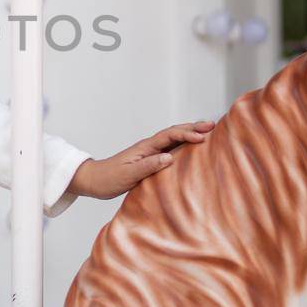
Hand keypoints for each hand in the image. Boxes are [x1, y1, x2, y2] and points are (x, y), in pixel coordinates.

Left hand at [67, 119, 214, 198]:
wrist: (94, 180)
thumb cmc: (108, 178)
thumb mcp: (128, 175)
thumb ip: (148, 166)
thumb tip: (169, 158)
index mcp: (145, 147)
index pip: (169, 136)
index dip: (186, 134)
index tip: (201, 137)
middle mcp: (149, 147)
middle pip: (174, 133)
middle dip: (193, 128)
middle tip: (212, 125)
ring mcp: (150, 153)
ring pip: (174, 140)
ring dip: (190, 135)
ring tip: (208, 132)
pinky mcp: (150, 161)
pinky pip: (171, 150)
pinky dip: (184, 146)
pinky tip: (192, 150)